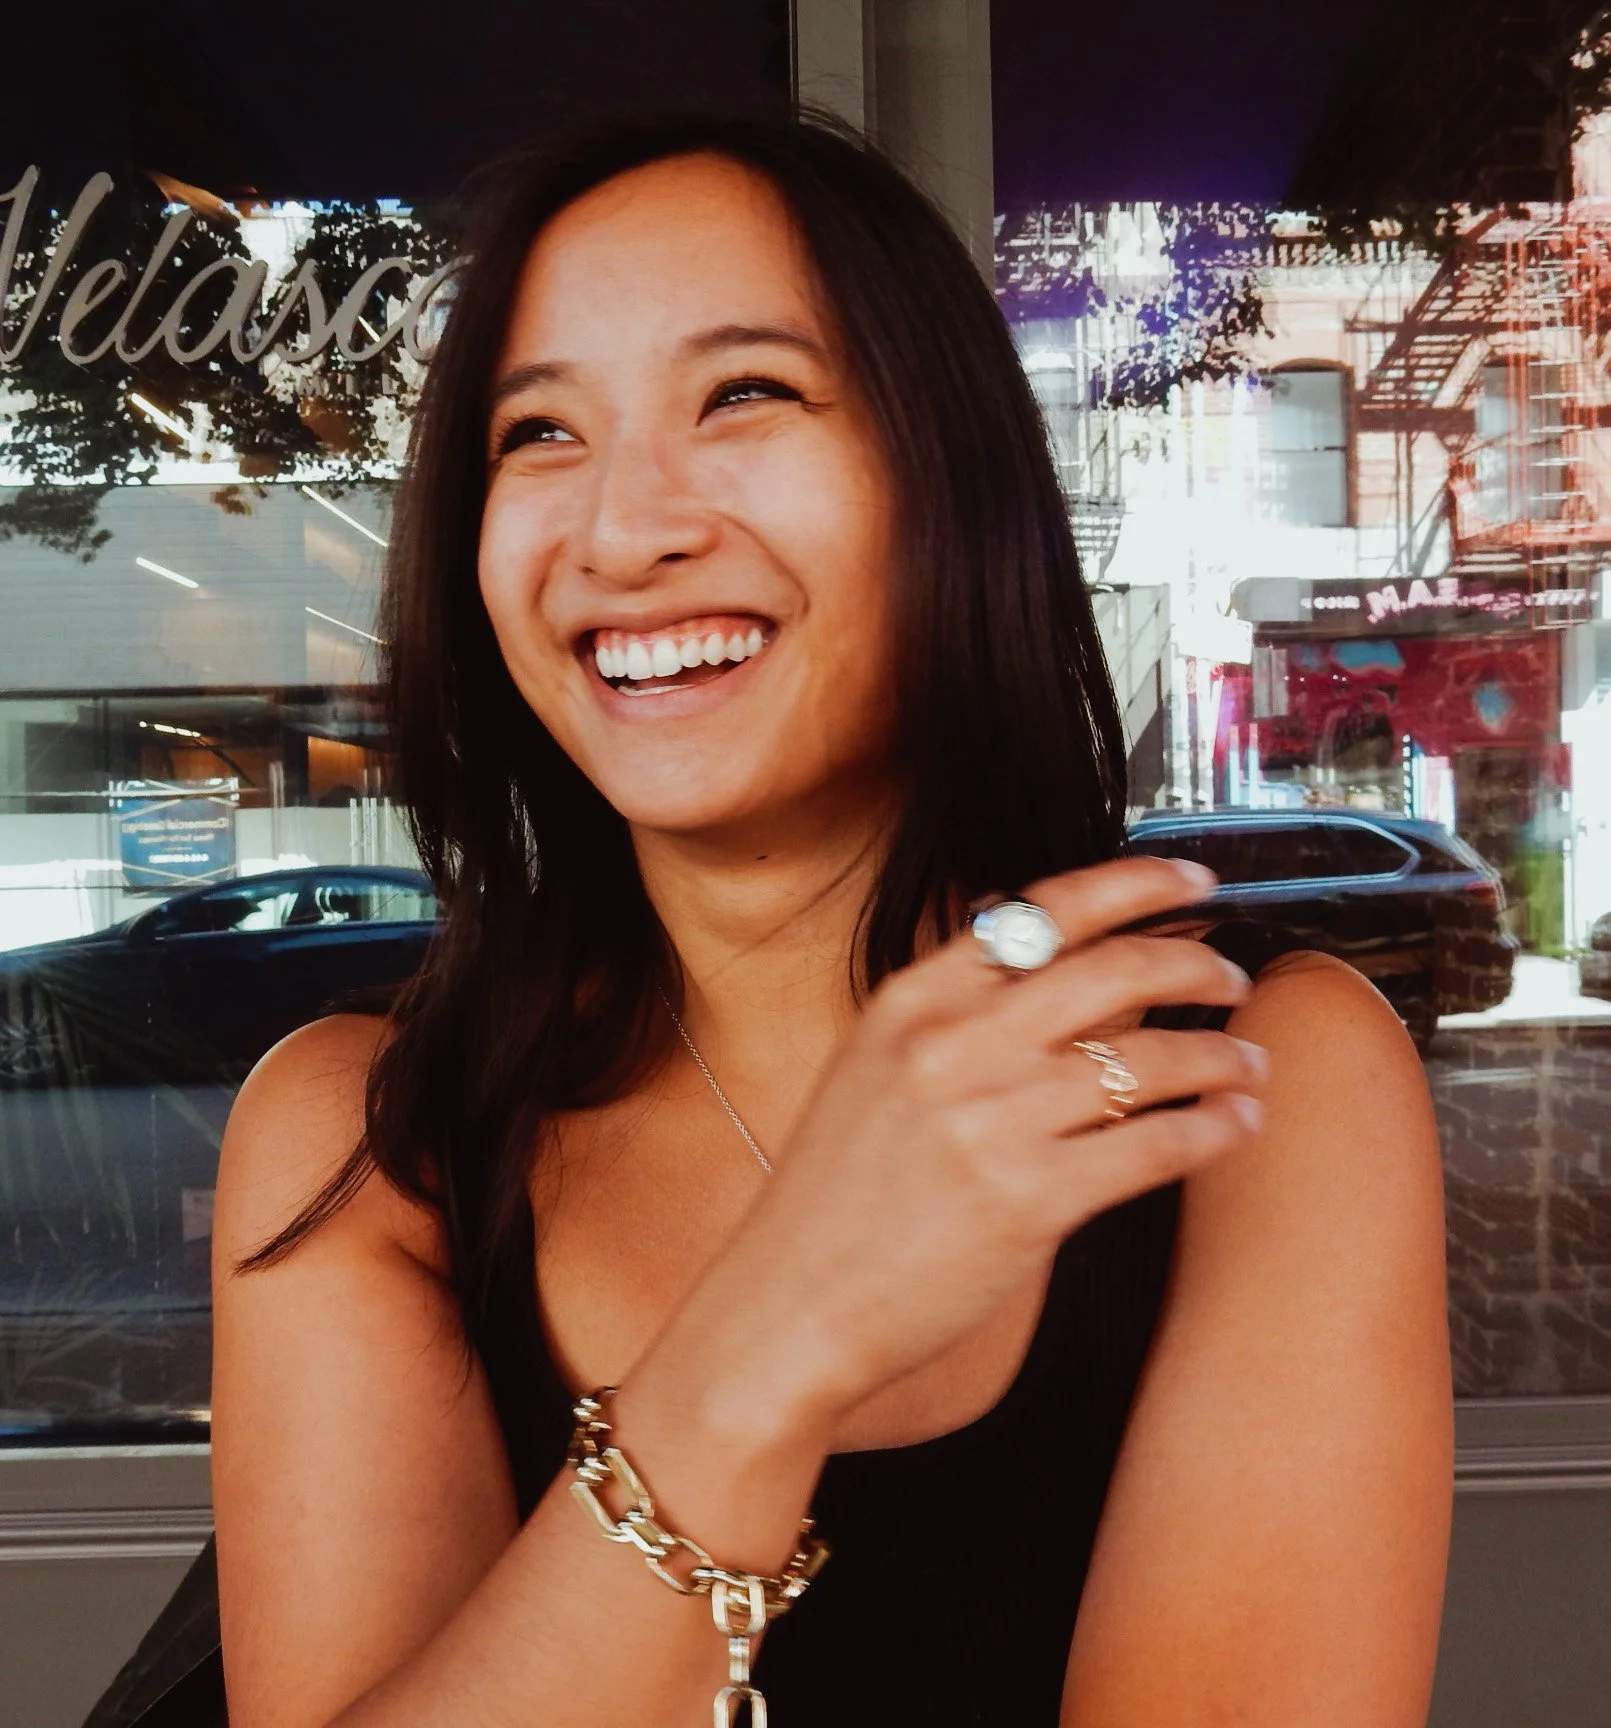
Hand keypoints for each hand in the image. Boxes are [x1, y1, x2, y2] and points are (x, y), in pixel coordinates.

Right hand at [726, 855, 1268, 1424]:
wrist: (789, 1303)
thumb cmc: (832, 1197)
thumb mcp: (875, 1071)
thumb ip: (958, 1017)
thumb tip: (1069, 976)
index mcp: (912, 1000)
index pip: (1043, 910)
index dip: (1135, 884)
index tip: (1189, 882)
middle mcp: (953, 1045)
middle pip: (1114, 972)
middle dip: (1195, 968)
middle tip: (1232, 980)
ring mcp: (992, 1120)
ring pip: (1151, 1061)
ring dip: (1221, 1058)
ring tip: (1249, 1065)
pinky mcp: (1029, 1200)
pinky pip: (1155, 1146)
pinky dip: (1213, 1129)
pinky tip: (1233, 1126)